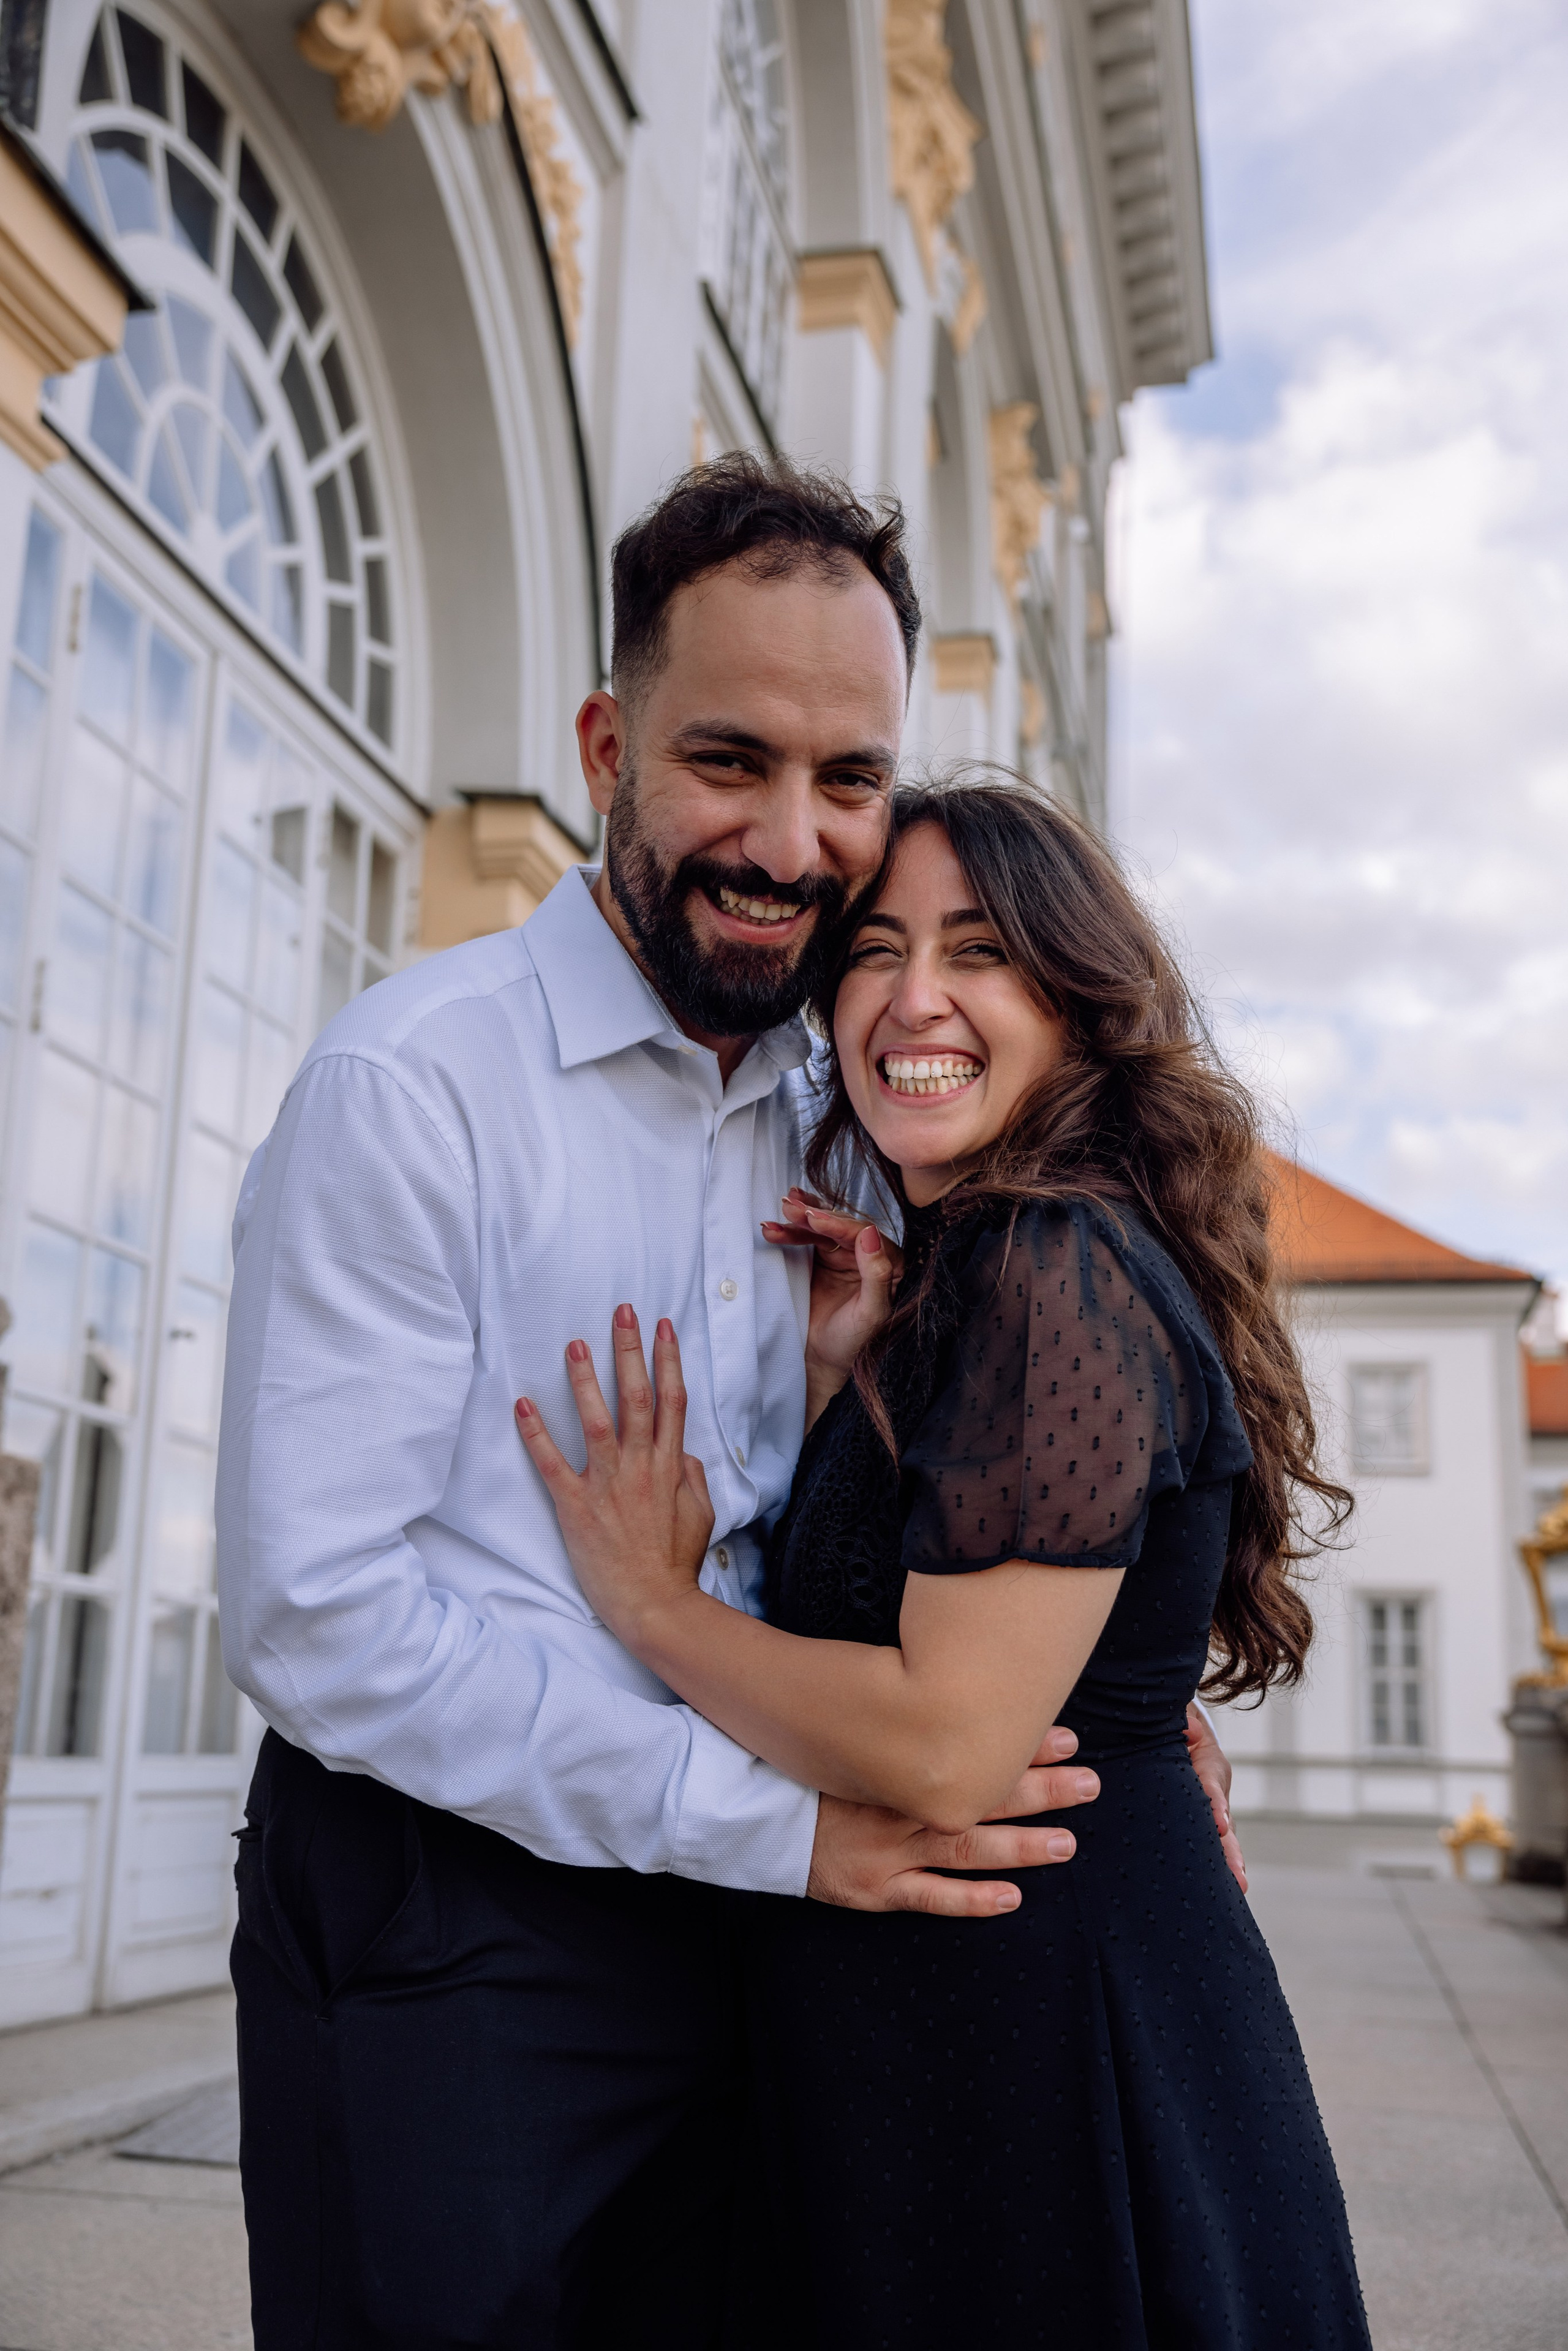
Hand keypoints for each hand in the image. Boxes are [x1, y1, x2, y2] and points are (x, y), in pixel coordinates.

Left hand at [515, 1308, 713, 1640]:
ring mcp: (607, 1484)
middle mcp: (640, 1466)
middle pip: (637, 1396)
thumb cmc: (676, 1563)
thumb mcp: (701, 1515)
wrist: (655, 1605)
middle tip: (621, 1312)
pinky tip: (523, 1405)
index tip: (663, 1326)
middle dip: (630, 1350)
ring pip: (596, 1420)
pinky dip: (536, 1433)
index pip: (672, 1400)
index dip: (668, 1359)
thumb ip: (693, 1477)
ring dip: (585, 1379)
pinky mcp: (576, 1506)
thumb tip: (685, 1451)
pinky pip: (552, 1463)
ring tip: (574, 1344)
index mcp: (670, 1466)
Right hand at [762, 1188, 899, 1413]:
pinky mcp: (821, 1260)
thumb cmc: (853, 1343)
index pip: (863, 1235)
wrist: (823, 1362)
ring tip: (777, 1214)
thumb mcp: (870, 1313)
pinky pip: (807, 1237)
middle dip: (814, 1215)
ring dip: (799, 1219)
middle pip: (840, 1226)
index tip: (812, 1219)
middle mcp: (868, 1255)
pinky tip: (778, 1219)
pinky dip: (792, 1228)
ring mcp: (843, 1255)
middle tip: (789, 1208)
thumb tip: (871, 1233)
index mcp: (889, 1264)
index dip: (837, 1224)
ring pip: (821, 1228)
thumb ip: (876, 1274)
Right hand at [807, 1725, 1098, 1917]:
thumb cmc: (809, 1770)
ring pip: (968, 1849)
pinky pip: (930, 1898)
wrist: (755, 1814)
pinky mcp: (875, 1889)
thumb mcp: (854, 1734)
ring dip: (1021, 1846)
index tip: (1066, 1736)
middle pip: (983, 1798)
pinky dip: (971, 1900)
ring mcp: (891, 1852)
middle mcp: (903, 1807)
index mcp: (900, 1764)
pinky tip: (1011, 1898)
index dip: (1021, 1747)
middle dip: (1041, 1790)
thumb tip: (951, 1696)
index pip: (972, 1752)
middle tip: (1091, 1783)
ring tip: (1068, 1843)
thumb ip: (900, 1724)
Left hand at [1185, 1702, 1246, 1892]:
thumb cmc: (1172, 1729)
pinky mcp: (1198, 1826)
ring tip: (1238, 1886)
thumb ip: (1184, 1723)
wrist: (1175, 1736)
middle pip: (1223, 1823)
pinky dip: (1213, 1866)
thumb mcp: (1177, 1718)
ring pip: (1221, 1840)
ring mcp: (1209, 1813)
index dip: (1215, 1805)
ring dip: (1228, 1862)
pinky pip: (1207, 1846)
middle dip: (1230, 1849)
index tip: (1220, 1825)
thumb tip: (1190, 1732)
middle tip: (1238, 1875)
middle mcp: (1213, 1793)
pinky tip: (1217, 1892)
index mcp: (1207, 1765)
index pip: (1211, 1784)